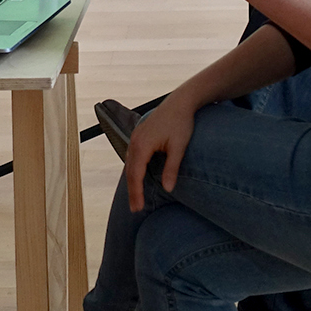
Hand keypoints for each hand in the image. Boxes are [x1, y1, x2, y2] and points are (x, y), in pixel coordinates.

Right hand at [125, 92, 198, 210]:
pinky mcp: (139, 135)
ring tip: (136, 197)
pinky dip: (133, 170)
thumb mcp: (179, 147)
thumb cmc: (181, 123)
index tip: (138, 207)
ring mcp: (135, 137)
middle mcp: (135, 141)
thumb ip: (172, 168)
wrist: (180, 102)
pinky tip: (138, 177)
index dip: (136, 192)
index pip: (136, 174)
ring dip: (132, 181)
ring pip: (129, 163)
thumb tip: (168, 189)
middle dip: (132, 191)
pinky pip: (132, 156)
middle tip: (135, 209)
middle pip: (129, 171)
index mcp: (142, 145)